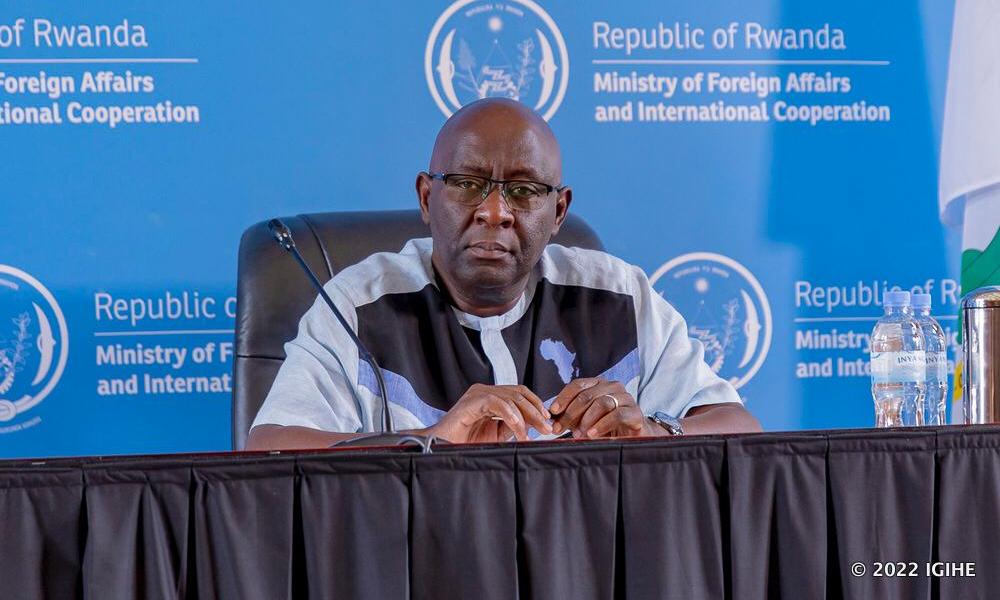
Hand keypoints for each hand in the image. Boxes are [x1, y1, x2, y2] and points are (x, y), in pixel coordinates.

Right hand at [428, 383, 552, 443]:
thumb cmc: (464, 442)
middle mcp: (484, 391)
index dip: (536, 405)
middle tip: (547, 428)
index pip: (520, 393)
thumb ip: (512, 425)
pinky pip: (496, 403)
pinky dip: (510, 415)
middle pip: (519, 394)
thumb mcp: (496, 434)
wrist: (440, 448)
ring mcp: (477, 394)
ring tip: (532, 434)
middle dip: (536, 411)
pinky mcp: (470, 401)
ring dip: (525, 416)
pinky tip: (518, 428)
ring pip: (511, 397)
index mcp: (491, 396)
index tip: (547, 421)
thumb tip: (535, 424)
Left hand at [549, 378, 652, 438]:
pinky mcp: (635, 413)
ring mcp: (626, 398)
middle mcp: (613, 387)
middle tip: (559, 429)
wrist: (633, 436)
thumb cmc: (606, 426)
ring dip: (586, 420)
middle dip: (570, 413)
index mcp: (599, 384)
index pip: (578, 384)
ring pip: (601, 403)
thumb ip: (570, 416)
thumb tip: (552, 417)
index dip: (563, 397)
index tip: (553, 411)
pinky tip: (592, 434)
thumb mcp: (584, 419)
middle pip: (587, 395)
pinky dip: (602, 425)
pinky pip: (617, 415)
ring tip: (578, 434)